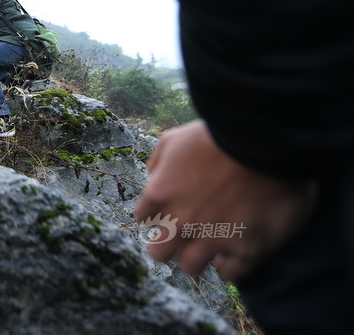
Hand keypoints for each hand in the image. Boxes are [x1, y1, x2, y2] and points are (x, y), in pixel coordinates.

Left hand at [135, 120, 316, 280]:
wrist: (266, 144)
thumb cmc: (219, 135)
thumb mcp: (175, 138)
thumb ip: (159, 160)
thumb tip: (154, 175)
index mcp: (160, 193)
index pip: (143, 218)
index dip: (157, 215)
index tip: (170, 210)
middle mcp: (182, 220)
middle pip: (159, 252)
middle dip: (169, 244)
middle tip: (185, 234)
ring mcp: (214, 238)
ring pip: (190, 267)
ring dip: (197, 257)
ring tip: (210, 244)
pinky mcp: (248, 250)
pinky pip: (228, 274)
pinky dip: (229, 266)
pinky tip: (234, 252)